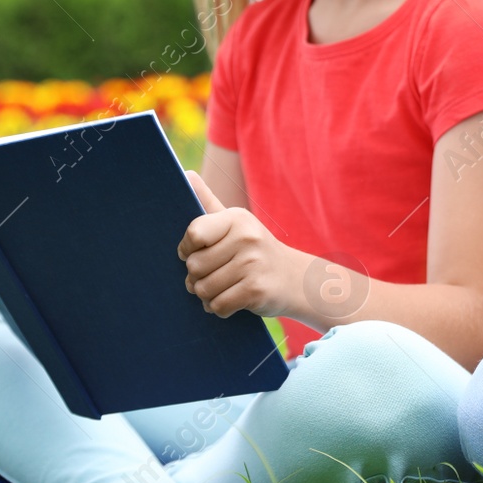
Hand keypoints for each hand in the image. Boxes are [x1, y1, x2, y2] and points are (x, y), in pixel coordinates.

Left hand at [178, 170, 302, 317]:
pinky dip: (218, 308)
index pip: (194, 233)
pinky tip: (231, 300)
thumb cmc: (256, 250)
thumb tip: (185, 174)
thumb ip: (208, 201)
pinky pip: (218, 305)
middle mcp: (247, 238)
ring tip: (222, 288)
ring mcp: (253, 264)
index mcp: (237, 219)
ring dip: (207, 295)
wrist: (296, 279)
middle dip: (196, 277)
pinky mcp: (256, 290)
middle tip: (212, 276)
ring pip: (204, 289)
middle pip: (194, 266)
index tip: (195, 253)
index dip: (187, 249)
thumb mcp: (236, 223)